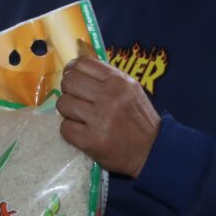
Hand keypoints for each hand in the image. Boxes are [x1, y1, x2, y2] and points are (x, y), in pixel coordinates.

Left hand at [55, 57, 159, 176]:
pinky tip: (81, 131)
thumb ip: (107, 77)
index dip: (71, 70)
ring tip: (79, 117)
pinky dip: (70, 130)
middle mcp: (108, 96)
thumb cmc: (139, 118)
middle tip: (76, 100)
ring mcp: (99, 119)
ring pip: (63, 104)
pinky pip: (64, 127)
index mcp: (118, 81)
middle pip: (69, 82)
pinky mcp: (90, 140)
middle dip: (68, 91)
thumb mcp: (130, 89)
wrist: (151, 151)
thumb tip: (76, 68)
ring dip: (67, 111)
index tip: (72, 77)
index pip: (82, 64)